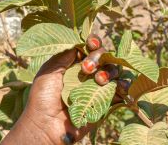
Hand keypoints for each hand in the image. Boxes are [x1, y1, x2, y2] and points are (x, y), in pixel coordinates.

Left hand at [1, 35, 126, 144]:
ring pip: (115, 71)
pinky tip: (119, 87)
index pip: (89, 48)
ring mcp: (98, 87)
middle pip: (105, 56)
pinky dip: (125, 86)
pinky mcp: (107, 102)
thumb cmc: (43, 98)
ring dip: (110, 71)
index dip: (93, 43)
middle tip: (86, 68)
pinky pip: (123, 91)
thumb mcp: (49, 71)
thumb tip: (80, 41)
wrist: (47, 125)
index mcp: (73, 63)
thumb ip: (64, 54)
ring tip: (99, 80)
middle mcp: (88, 74)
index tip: (91, 44)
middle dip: (99, 57)